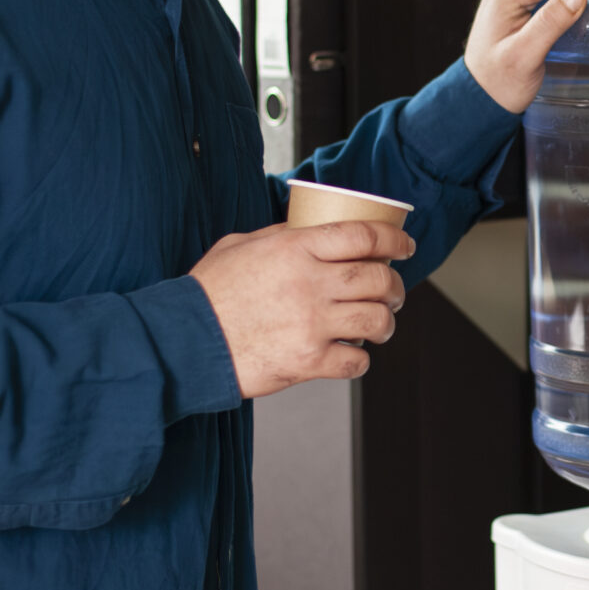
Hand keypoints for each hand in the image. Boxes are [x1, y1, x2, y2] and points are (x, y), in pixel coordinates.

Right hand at [190, 220, 413, 398]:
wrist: (183, 341)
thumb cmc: (208, 293)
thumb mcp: (242, 245)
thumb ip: (281, 235)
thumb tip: (310, 228)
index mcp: (295, 248)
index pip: (363, 235)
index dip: (394, 239)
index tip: (405, 246)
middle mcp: (309, 284)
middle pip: (378, 279)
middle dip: (394, 286)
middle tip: (393, 291)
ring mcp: (311, 324)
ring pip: (376, 320)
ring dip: (385, 322)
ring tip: (380, 324)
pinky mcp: (307, 361)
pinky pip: (356, 361)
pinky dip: (360, 359)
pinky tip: (351, 354)